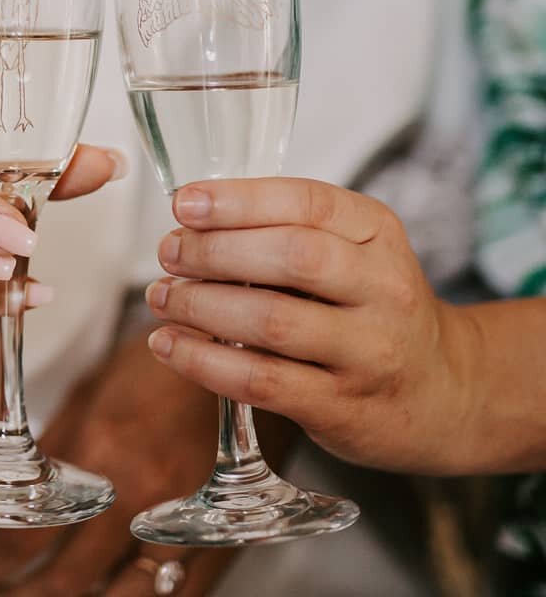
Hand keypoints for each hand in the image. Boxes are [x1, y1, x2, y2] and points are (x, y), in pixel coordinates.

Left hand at [0, 333, 244, 595]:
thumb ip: (58, 445)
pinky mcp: (219, 540)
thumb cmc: (162, 364)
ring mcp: (183, 524)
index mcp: (102, 451)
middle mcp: (139, 495)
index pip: (31, 531)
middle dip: (18, 595)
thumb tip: (18, 489)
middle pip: (67, 578)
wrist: (241, 355)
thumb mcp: (95, 388)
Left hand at [145, 178, 472, 472]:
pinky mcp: (343, 406)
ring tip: (161, 297)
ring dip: (201, 305)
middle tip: (168, 252)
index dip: (239, 200)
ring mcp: (368, 351)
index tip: (184, 203)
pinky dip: (204, 361)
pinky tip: (170, 345)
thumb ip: (287, 228)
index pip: (307, 202)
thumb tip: (193, 217)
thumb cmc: (372, 307)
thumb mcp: (353, 249)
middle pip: (292, 257)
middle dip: (215, 251)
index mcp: (377, 232)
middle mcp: (383, 288)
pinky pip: (262, 380)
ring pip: (272, 320)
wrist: (444, 392)